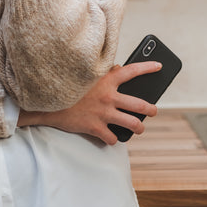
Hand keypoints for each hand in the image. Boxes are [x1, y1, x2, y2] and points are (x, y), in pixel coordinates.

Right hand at [17, 61, 161, 144]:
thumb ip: (103, 73)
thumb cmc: (67, 86)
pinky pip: (112, 138)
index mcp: (107, 80)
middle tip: (154, 111)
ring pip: (132, 124)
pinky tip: (111, 138)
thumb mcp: (86, 75)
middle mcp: (109, 97)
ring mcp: (103, 114)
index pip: (132, 70)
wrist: (48, 102)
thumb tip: (118, 69)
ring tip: (140, 128)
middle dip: (150, 109)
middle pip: (139, 105)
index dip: (148, 67)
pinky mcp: (95, 128)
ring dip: (139, 127)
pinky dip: (112, 139)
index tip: (159, 66)